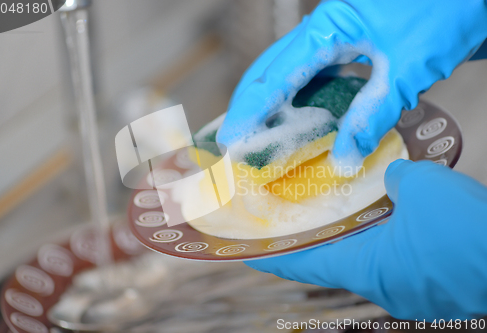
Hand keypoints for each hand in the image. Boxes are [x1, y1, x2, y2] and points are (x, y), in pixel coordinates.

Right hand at [217, 0, 486, 165]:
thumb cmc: (447, 11)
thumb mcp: (406, 69)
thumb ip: (372, 115)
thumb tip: (343, 160)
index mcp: (328, 27)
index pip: (275, 75)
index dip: (250, 110)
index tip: (230, 140)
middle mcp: (324, 28)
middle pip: (272, 69)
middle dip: (251, 105)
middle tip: (237, 141)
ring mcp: (337, 32)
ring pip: (291, 70)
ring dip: (274, 103)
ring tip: (260, 134)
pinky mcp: (351, 41)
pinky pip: (315, 72)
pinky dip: (303, 97)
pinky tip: (301, 117)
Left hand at [245, 160, 486, 320]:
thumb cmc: (465, 230)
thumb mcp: (421, 188)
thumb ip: (396, 177)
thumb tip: (391, 174)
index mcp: (367, 269)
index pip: (305, 263)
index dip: (275, 256)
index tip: (249, 251)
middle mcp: (383, 284)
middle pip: (333, 261)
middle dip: (313, 241)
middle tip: (293, 219)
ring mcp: (410, 288)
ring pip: (367, 260)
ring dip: (351, 238)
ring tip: (335, 212)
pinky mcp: (434, 284)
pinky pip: (396, 260)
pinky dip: (383, 240)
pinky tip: (388, 218)